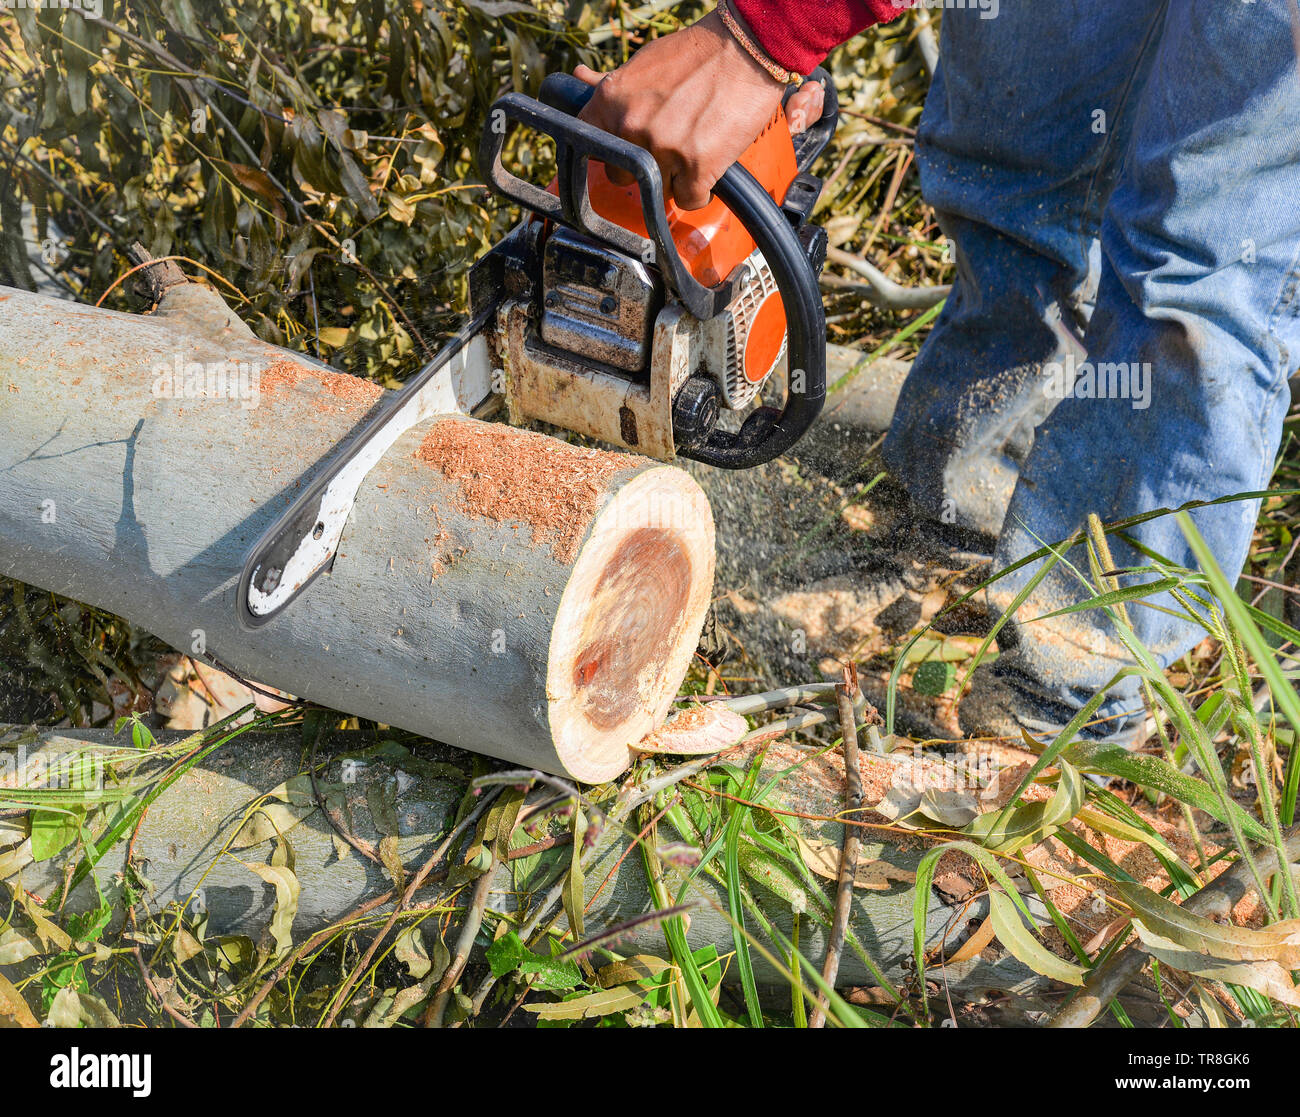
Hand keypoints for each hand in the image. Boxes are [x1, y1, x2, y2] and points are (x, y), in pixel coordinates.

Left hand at [574, 10, 824, 210]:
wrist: (745, 49)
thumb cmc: (698, 52)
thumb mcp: (645, 61)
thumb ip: (612, 82)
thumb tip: (579, 77)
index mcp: (611, 100)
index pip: (587, 145)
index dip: (607, 152)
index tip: (620, 154)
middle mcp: (631, 126)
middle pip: (622, 176)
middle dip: (643, 168)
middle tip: (667, 150)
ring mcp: (663, 148)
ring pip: (657, 191)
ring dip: (674, 180)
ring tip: (692, 153)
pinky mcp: (696, 167)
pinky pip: (688, 200)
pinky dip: (699, 191)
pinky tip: (707, 170)